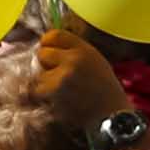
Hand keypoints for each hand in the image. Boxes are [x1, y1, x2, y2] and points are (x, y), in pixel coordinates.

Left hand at [26, 27, 125, 141]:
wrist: (111, 114)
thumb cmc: (104, 89)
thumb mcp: (95, 61)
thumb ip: (74, 51)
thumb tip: (48, 46)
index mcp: (84, 49)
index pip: (54, 35)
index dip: (48, 43)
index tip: (50, 52)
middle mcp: (73, 59)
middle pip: (42, 53)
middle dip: (46, 64)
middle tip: (56, 74)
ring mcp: (63, 76)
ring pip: (38, 73)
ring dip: (45, 82)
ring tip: (61, 90)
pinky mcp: (55, 93)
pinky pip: (38, 90)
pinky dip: (44, 95)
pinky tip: (59, 99)